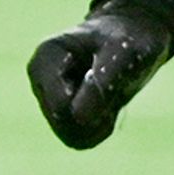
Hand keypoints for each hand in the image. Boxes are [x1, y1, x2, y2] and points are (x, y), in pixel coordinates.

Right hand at [28, 7, 173, 149]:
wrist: (132, 34)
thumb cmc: (128, 38)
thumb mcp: (122, 54)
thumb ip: (100, 85)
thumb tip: (77, 119)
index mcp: (45, 59)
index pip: (59, 105)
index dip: (93, 104)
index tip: (112, 79)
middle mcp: (41, 82)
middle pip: (62, 123)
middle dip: (96, 115)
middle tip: (116, 90)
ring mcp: (48, 100)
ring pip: (70, 135)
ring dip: (99, 125)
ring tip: (113, 98)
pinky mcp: (61, 113)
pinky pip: (78, 139)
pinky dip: (100, 129)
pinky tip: (109, 107)